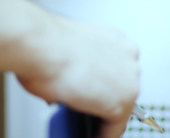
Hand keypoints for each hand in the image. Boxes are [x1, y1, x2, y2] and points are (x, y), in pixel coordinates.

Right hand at [17, 18, 140, 137]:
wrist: (41, 46)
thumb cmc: (46, 44)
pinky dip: (102, 135)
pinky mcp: (121, 104)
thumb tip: (70, 87)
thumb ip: (79, 69)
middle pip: (121, 89)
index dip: (104, 87)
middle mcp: (127, 57)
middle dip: (104, 100)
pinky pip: (114, 129)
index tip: (95, 96)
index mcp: (115, 40)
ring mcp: (129, 81)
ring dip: (102, 118)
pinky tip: (90, 136)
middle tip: (86, 111)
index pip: (117, 71)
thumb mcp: (67, 52)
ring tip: (86, 126)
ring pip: (120, 109)